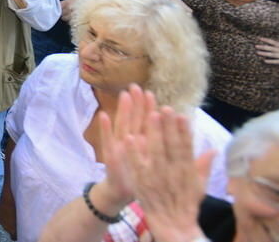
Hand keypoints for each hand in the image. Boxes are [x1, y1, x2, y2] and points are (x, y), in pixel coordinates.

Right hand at [96, 84, 156, 204]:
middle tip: (136, 86)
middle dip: (135, 103)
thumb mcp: (155, 160)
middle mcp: (131, 140)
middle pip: (134, 119)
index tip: (151, 93)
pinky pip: (107, 140)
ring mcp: (119, 146)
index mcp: (144, 141)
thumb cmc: (141, 177)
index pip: (147, 121)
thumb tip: (175, 129)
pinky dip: (104, 128)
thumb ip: (165, 144)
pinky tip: (103, 115)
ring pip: (122, 125)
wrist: (123, 192)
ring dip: (122, 110)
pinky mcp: (110, 154)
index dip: (148, 107)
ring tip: (124, 95)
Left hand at [123, 105, 214, 241]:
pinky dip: (133, 152)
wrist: (174, 225)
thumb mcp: (198, 185)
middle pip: (171, 145)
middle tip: (165, 107)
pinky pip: (137, 165)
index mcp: (187, 170)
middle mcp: (173, 171)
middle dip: (168, 126)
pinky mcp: (143, 182)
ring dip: (153, 133)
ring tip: (150, 114)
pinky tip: (129, 138)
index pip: (186, 147)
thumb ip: (203, 166)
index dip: (184, 131)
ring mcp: (157, 176)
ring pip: (155, 151)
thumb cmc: (186, 203)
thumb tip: (214, 149)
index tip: (182, 114)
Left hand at [256, 37, 278, 66]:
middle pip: (271, 48)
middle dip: (263, 47)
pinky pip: (277, 61)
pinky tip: (264, 61)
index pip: (273, 42)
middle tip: (255, 46)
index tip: (259, 38)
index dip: (266, 40)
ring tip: (257, 52)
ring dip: (264, 53)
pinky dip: (271, 61)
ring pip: (272, 55)